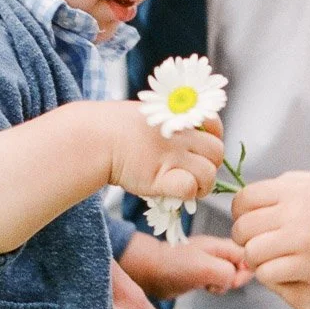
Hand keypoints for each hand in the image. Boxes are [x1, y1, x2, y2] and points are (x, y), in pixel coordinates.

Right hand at [101, 102, 224, 203]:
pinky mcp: (159, 176)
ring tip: (188, 188)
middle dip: (211, 166)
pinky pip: (189, 187)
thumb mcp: (149, 114)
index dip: (213, 138)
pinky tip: (174, 193)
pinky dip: (187, 193)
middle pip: (217, 152)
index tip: (202, 147)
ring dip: (202, 186)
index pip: (215, 125)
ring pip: (209, 173)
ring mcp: (170, 155)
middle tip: (194, 175)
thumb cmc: (115, 128)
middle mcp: (179, 135)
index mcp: (177, 118)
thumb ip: (171, 123)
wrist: (92, 138)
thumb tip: (190, 135)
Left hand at [119, 232, 252, 297]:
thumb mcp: (206, 268)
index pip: (249, 253)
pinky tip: (205, 288)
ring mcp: (210, 262)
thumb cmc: (175, 266)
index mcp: (221, 245)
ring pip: (232, 274)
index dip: (247, 269)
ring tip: (209, 286)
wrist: (149, 271)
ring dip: (225, 284)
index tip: (234, 280)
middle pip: (243, 264)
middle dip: (237, 278)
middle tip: (220, 283)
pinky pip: (220, 281)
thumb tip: (233, 280)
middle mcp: (218, 252)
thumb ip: (228, 272)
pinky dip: (216, 287)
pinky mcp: (202, 273)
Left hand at [231, 172, 309, 289]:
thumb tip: (258, 194)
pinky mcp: (306, 264)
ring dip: (256, 259)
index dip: (240, 213)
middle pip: (243, 227)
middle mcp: (293, 210)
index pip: (244, 199)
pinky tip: (283, 271)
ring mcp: (299, 238)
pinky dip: (269, 275)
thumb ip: (288, 185)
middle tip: (259, 244)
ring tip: (270, 259)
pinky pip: (267, 272)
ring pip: (251, 251)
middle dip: (245, 239)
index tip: (250, 222)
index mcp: (293, 188)